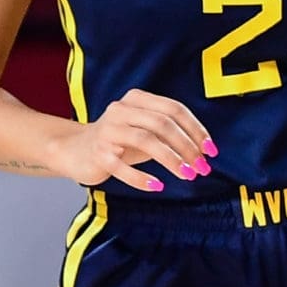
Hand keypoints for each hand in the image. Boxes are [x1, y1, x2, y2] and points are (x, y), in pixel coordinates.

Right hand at [48, 89, 215, 189]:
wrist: (75, 150)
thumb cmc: (119, 142)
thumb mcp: (145, 131)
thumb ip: (170, 134)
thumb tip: (203, 152)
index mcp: (136, 99)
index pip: (174, 109)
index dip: (196, 130)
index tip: (211, 151)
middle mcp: (121, 110)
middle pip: (162, 124)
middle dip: (187, 147)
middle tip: (201, 168)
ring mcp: (107, 131)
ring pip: (146, 140)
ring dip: (171, 160)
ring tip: (187, 175)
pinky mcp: (97, 153)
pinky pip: (121, 166)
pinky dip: (141, 177)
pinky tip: (157, 186)